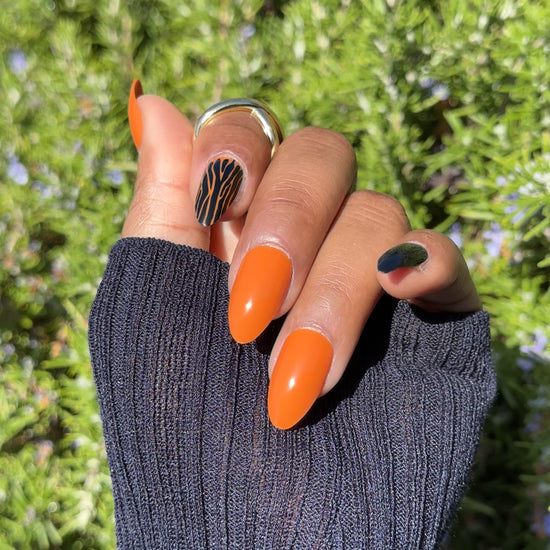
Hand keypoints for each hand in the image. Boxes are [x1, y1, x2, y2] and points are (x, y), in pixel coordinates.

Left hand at [123, 80, 481, 428]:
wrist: (249, 532)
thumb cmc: (178, 424)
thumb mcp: (146, 302)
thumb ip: (160, 203)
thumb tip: (153, 102)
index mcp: (238, 232)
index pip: (252, 137)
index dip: (233, 150)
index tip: (208, 203)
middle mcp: (307, 242)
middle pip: (322, 155)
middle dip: (286, 217)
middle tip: (248, 309)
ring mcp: (368, 276)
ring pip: (376, 213)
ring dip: (332, 290)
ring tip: (293, 377)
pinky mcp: (427, 316)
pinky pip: (443, 255)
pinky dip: (421, 264)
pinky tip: (396, 294)